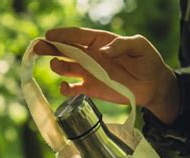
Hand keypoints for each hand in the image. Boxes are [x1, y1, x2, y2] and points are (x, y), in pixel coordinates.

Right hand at [34, 27, 179, 123]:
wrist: (152, 86)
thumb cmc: (147, 61)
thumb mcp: (140, 46)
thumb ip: (123, 44)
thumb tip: (105, 52)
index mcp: (100, 41)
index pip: (78, 36)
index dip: (63, 35)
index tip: (49, 35)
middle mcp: (91, 56)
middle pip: (66, 50)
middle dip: (51, 48)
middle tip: (37, 47)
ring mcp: (89, 73)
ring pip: (67, 68)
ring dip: (58, 66)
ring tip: (55, 65)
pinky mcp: (91, 89)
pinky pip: (74, 89)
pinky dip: (66, 89)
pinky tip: (64, 87)